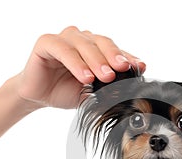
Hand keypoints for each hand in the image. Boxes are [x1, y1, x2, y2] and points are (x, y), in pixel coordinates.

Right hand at [17, 26, 145, 108]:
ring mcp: (65, 39)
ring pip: (84, 44)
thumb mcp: (93, 92)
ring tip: (105, 77)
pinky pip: (63, 50)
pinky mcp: (47, 42)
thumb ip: (108, 87)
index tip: (140, 68)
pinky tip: (85, 77)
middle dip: (113, 57)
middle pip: (102, 43)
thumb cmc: (68, 92)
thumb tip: (128, 90)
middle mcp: (82, 41)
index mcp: (96, 50)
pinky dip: (76, 63)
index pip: (115, 51)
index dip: (128, 58)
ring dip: (96, 61)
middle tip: (122, 70)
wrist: (41, 97)